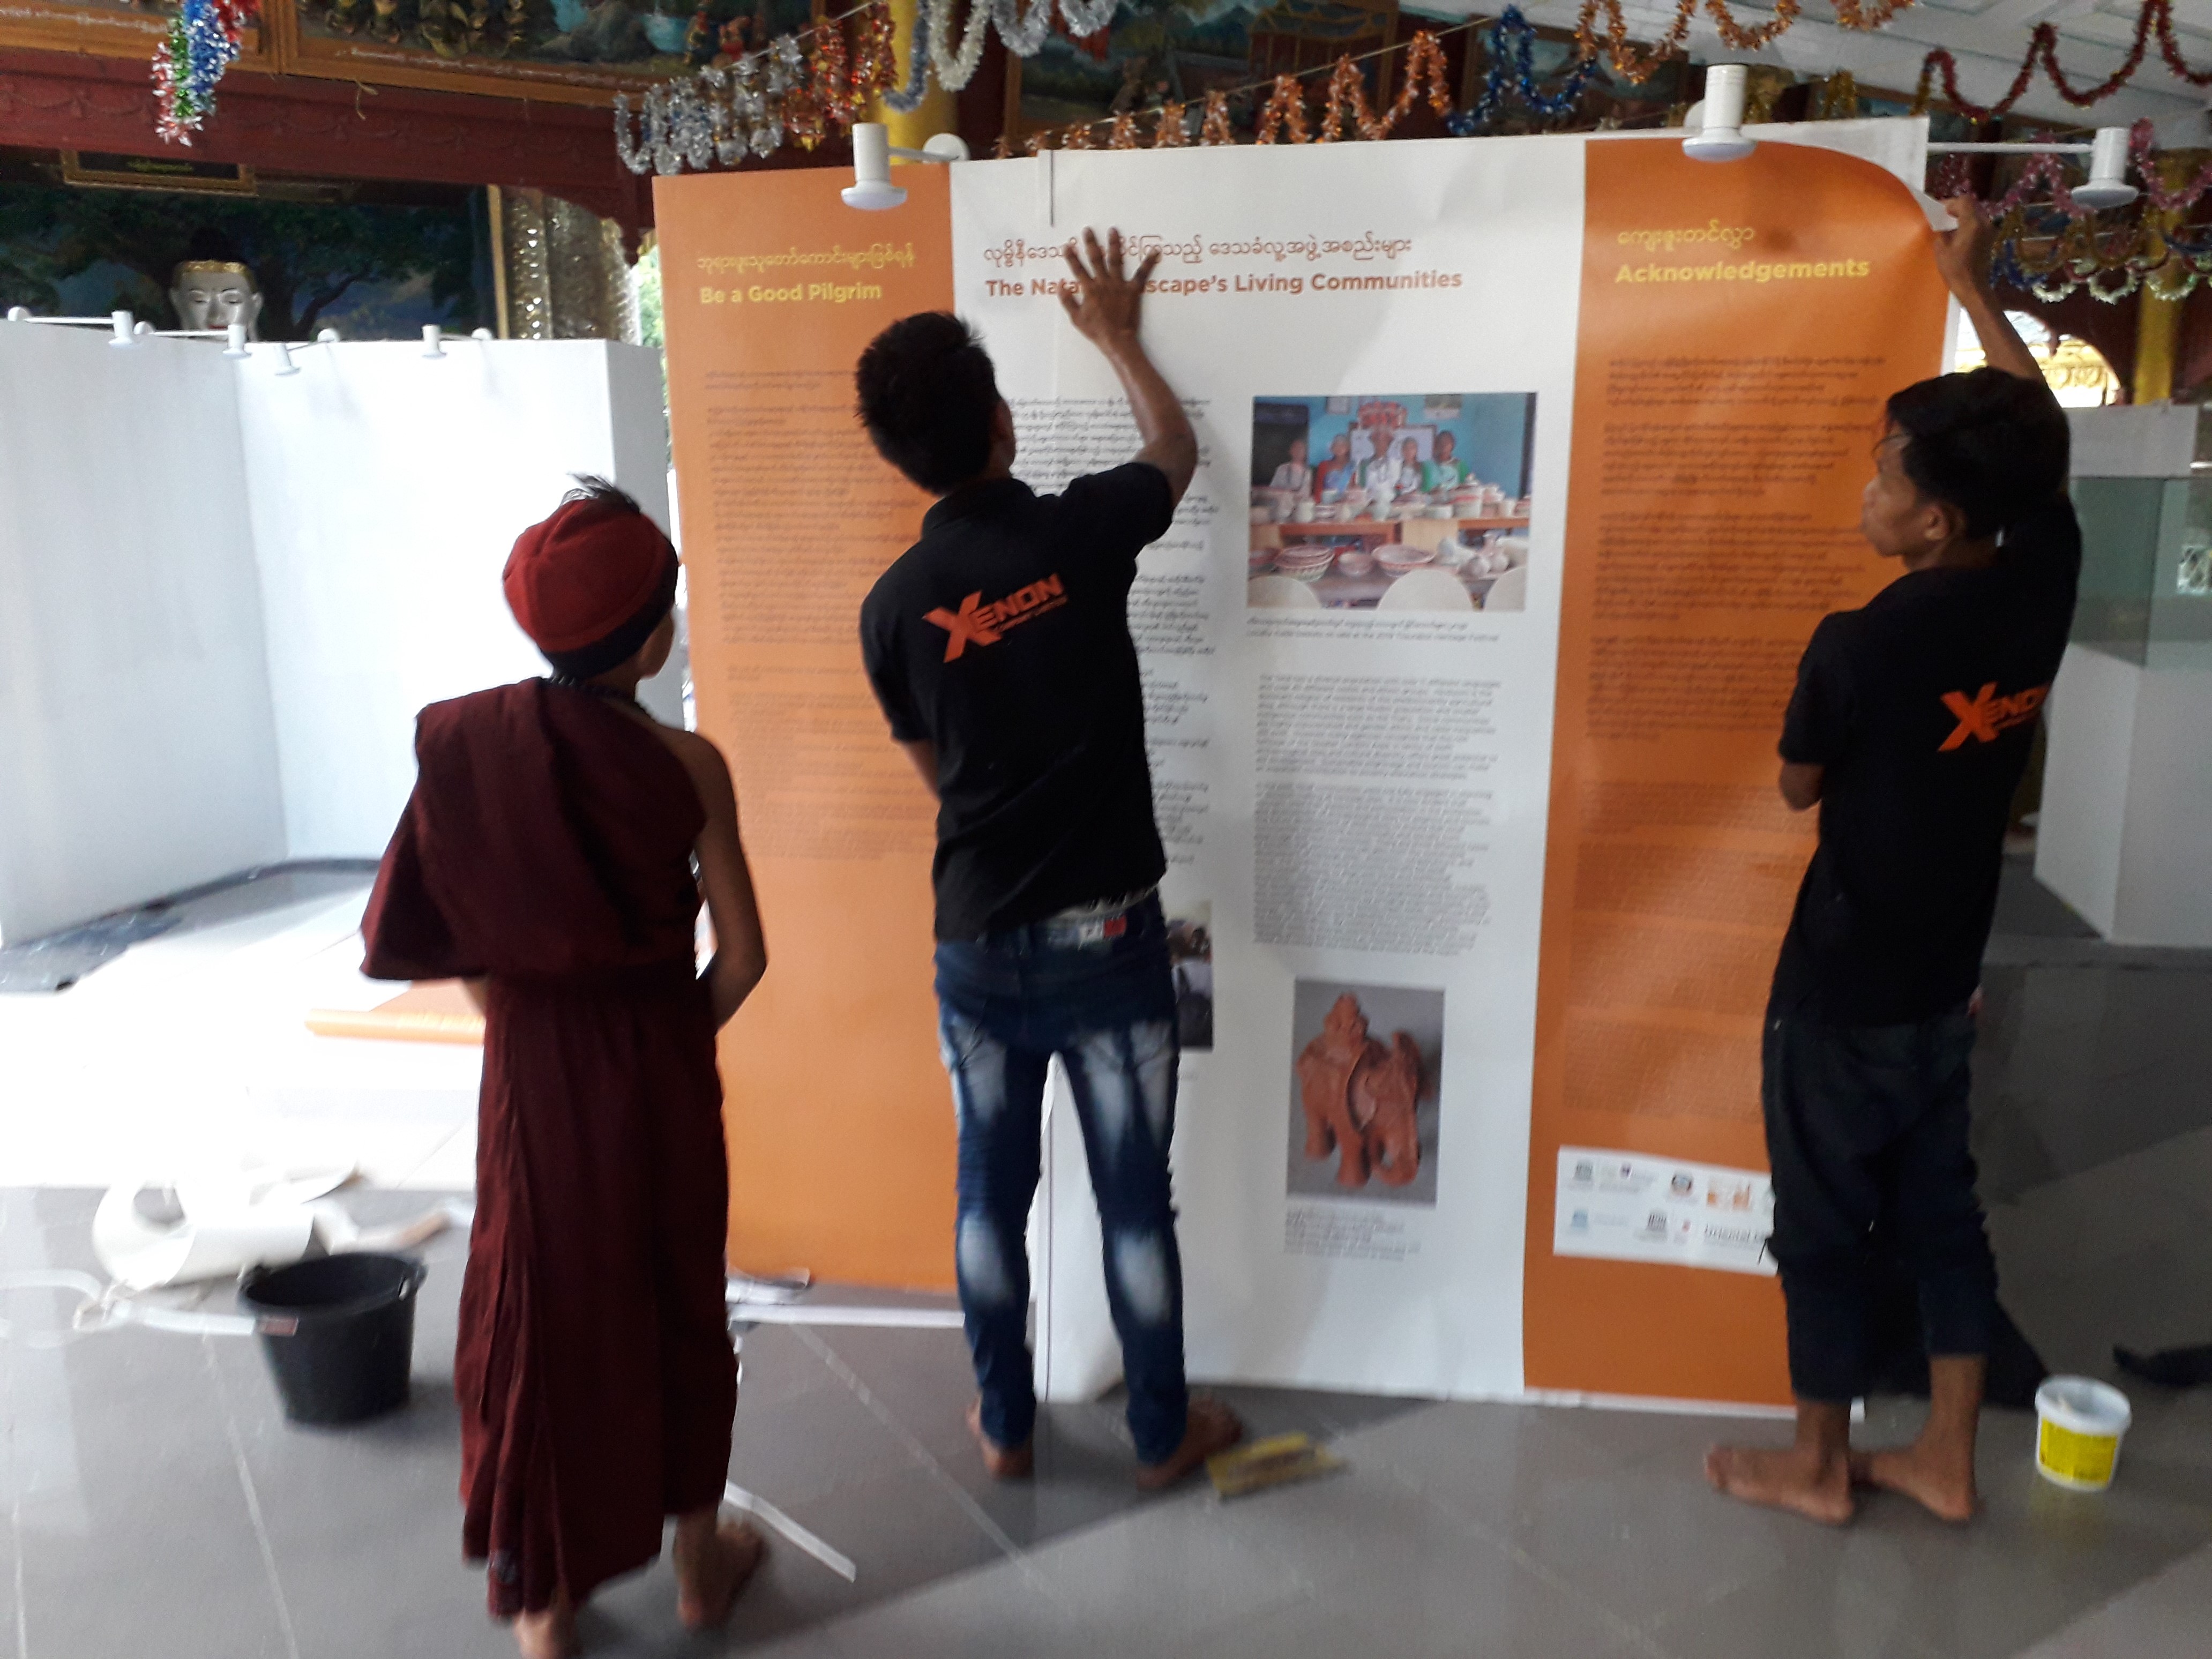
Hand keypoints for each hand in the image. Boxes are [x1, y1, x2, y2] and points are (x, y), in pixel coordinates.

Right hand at [1059, 227, 1159, 354]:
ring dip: (1114, 244)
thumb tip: (1060, 285)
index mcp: (1089, 289)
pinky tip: (1155, 251)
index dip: (1072, 258)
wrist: (1116, 339)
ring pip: (1115, 260)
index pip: (1078, 270)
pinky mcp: (1133, 290)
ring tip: (1113, 230)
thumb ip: (1067, 301)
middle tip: (1088, 230)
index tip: (1067, 246)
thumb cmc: (1096, 331)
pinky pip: (1142, 274)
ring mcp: (1118, 285)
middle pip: (1096, 259)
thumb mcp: (1076, 318)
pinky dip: (1149, 262)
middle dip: (1091, 243)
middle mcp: (1103, 283)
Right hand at [1932, 194, 1994, 301]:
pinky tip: (1959, 233)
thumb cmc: (1954, 269)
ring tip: (1950, 225)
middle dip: (1957, 208)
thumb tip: (1943, 224)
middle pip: (1972, 205)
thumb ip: (1943, 230)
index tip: (1940, 211)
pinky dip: (1968, 222)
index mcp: (1972, 224)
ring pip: (1976, 213)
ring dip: (1963, 215)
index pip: (1964, 201)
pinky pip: (1979, 222)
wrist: (1972, 286)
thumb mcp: (1941, 248)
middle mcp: (1984, 223)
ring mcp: (1989, 230)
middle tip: (1943, 216)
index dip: (1951, 203)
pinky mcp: (1990, 237)